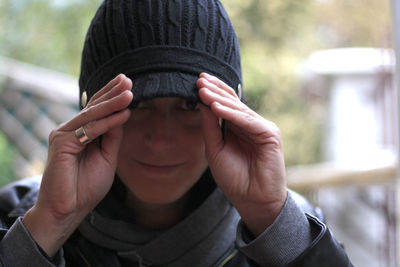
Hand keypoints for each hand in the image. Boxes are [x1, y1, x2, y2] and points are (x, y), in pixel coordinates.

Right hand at [23, 74, 132, 256]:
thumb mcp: (107, 158)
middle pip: (94, 107)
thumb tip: (123, 114)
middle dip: (112, 92)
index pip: (97, 110)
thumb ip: (113, 136)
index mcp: (81, 134)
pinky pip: (91, 129)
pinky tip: (124, 113)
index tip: (128, 84)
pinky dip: (109, 121)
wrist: (68, 209)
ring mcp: (64, 134)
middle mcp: (71, 130)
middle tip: (128, 79)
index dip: (112, 97)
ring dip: (113, 102)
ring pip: (93, 114)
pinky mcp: (62, 142)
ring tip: (130, 92)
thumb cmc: (86, 187)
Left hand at [197, 73, 286, 235]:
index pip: (226, 104)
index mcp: (238, 127)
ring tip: (203, 90)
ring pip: (239, 109)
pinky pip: (247, 121)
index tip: (197, 82)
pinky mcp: (270, 135)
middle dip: (215, 90)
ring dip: (220, 99)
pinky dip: (231, 114)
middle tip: (199, 78)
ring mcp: (262, 128)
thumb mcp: (215, 149)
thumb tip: (203, 104)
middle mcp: (251, 124)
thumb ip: (211, 127)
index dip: (213, 92)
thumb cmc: (234, 178)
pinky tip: (216, 107)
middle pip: (232, 102)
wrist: (252, 200)